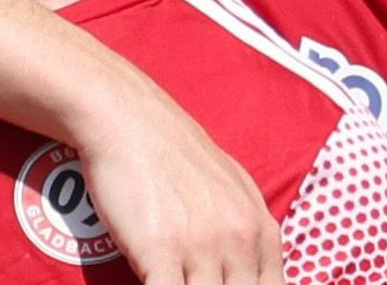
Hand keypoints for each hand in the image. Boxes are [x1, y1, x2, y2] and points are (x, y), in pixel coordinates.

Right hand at [74, 85, 283, 284]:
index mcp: (259, 228)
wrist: (127, 119)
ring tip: (177, 281)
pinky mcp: (161, 250)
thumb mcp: (232, 185)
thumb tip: (253, 265)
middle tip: (195, 282)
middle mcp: (238, 239)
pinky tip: (146, 284)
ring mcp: (201, 246)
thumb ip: (246, 228)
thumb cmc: (171, 150)